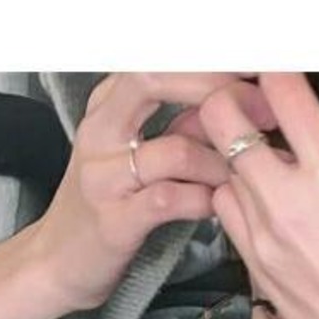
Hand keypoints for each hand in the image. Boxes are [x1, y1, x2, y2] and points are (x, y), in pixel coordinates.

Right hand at [36, 71, 279, 318]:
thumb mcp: (140, 151)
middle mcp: (100, 131)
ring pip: (177, 149)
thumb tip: (239, 97)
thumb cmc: (108, 203)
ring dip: (222, 162)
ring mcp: (103, 175)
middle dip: (217, 88)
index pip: (156, 58)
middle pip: (155, 79)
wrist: (56, 261)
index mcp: (108, 105)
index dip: (208, 58)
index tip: (253, 64)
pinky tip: (217, 204)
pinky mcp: (113, 219)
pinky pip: (171, 199)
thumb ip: (182, 123)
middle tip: (262, 109)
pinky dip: (205, 200)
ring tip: (241, 176)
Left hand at [199, 75, 318, 318]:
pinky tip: (263, 200)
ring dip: (234, 151)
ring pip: (220, 165)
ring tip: (263, 155)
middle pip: (224, 118)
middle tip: (257, 103)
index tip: (277, 61)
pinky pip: (226, 211)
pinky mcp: (252, 266)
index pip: (284, 92)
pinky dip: (236, 194)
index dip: (276, 68)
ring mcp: (262, 235)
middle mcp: (288, 199)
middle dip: (235, 100)